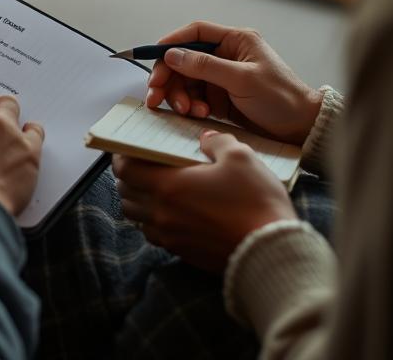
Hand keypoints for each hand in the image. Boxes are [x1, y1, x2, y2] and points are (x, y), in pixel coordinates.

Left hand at [114, 129, 296, 270]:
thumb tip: (205, 139)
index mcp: (168, 186)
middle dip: (127, 177)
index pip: (125, 170)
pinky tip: (173, 211)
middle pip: (126, 195)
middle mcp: (162, 214)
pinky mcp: (184, 253)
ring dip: (138, 200)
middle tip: (140, 164)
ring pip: (138, 218)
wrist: (271, 251)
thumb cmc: (255, 201)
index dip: (121, 156)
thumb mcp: (240, 156)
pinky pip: (155, 235)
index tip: (127, 147)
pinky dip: (154, 221)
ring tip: (154, 187)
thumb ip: (216, 141)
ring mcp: (171, 237)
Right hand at [146, 20, 322, 145]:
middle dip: (169, 78)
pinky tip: (199, 115)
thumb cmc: (280, 98)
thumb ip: (205, 65)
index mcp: (235, 41)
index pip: (195, 33)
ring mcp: (223, 78)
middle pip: (185, 60)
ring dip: (180, 96)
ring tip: (186, 110)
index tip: (152, 56)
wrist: (301, 129)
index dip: (171, 42)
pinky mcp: (222, 98)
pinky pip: (196, 98)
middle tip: (156, 96)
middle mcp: (227, 56)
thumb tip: (172, 54)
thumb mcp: (242, 79)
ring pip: (187, 81)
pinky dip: (191, 106)